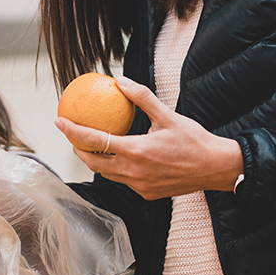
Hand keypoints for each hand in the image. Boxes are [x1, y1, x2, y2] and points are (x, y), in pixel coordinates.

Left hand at [54, 76, 243, 199]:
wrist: (216, 168)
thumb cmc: (194, 141)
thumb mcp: (168, 115)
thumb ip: (142, 98)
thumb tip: (122, 81)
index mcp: (137, 151)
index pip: (95, 140)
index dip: (73, 131)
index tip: (60, 122)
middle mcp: (134, 172)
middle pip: (93, 162)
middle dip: (77, 149)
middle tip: (72, 135)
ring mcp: (139, 186)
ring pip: (107, 174)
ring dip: (95, 160)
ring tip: (90, 146)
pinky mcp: (146, 193)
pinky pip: (123, 181)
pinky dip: (115, 169)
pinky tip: (118, 158)